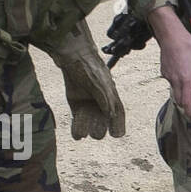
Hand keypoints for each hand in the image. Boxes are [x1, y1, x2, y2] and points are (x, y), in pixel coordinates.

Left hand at [52, 21, 125, 139]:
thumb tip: (111, 114)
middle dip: (100, 127)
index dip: (119, 125)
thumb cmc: (89, 67)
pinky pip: (78, 119)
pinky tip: (77, 135)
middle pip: (103, 121)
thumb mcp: (99, 82)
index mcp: (111, 95)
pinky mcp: (76, 103)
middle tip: (96, 133)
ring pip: (90, 122)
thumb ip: (105, 98)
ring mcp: (88, 103)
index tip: (116, 135)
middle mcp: (101, 101)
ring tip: (82, 134)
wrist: (72, 56)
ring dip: (87, 129)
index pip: (118, 113)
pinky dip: (77, 127)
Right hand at [149, 3, 190, 113]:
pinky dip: (177, 81)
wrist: (171, 35)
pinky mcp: (164, 71)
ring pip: (175, 90)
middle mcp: (175, 80)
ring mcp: (168, 76)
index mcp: (186, 79)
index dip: (190, 112)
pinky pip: (171, 81)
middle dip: (187, 104)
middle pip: (180, 100)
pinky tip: (183, 71)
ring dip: (183, 91)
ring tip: (190, 82)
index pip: (187, 102)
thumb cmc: (187, 44)